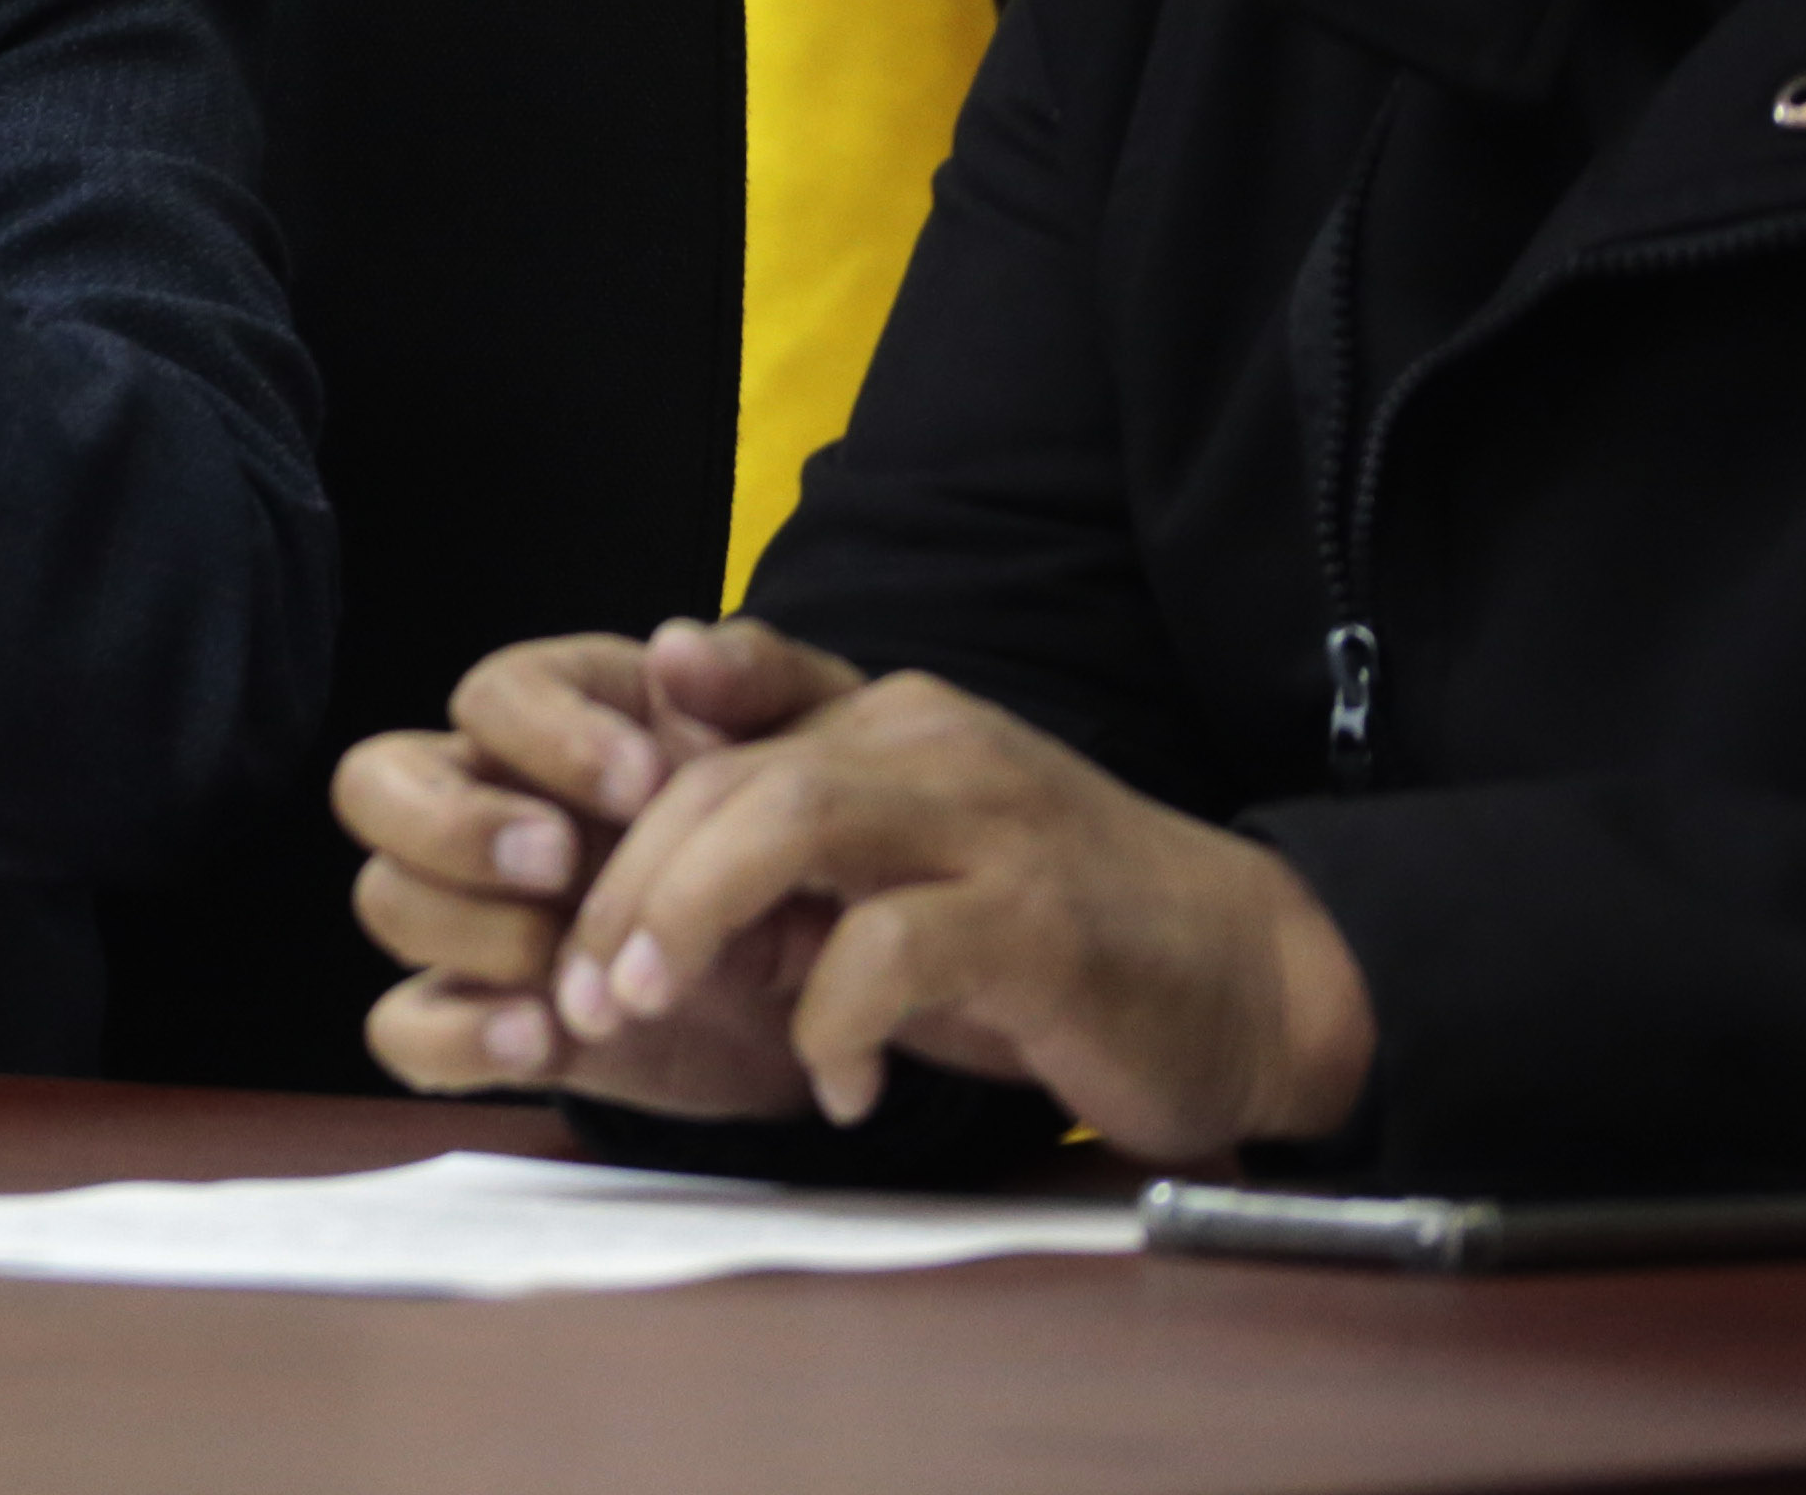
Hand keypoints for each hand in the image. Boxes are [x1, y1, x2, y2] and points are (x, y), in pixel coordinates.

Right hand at [341, 616, 860, 1106]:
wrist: (837, 968)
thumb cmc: (804, 827)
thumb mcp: (812, 738)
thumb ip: (757, 677)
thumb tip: (675, 649)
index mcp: (558, 719)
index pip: (490, 695)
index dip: (548, 734)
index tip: (647, 784)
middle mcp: (491, 804)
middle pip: (374, 782)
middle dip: (454, 825)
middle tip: (561, 861)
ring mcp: (476, 912)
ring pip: (386, 897)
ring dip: (469, 931)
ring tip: (571, 962)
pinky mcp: (488, 1014)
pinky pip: (402, 1027)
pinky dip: (454, 1036)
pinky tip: (544, 1038)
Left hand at [547, 666, 1376, 1164]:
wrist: (1259, 983)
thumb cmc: (1061, 942)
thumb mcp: (905, 880)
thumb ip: (791, 866)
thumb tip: (646, 910)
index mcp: (888, 725)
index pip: (714, 718)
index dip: (615, 784)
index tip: (546, 869)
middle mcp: (930, 744)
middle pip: (726, 776)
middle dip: (627, 885)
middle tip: (584, 990)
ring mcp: (988, 822)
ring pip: (788, 820)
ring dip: (690, 915)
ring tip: (651, 1004)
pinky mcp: (1040, 918)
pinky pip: (893, 945)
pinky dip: (836, 1023)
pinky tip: (840, 1087)